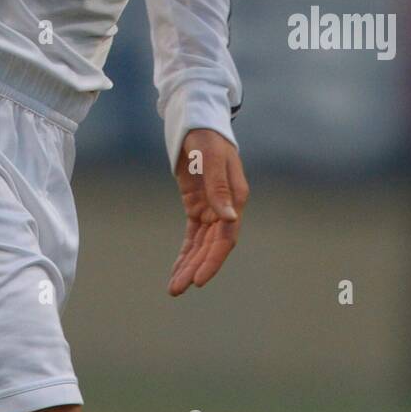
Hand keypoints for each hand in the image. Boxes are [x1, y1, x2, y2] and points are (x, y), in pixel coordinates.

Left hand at [168, 128, 248, 293]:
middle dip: (196, 268)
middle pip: (212, 246)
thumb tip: (228, 218)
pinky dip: (186, 252)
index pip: (226, 237)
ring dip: (189, 265)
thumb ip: (219, 187)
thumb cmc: (207, 137)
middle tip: (177, 288)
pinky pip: (192, 235)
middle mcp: (226, 208)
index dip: (213, 260)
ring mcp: (211, 209)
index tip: (198, 279)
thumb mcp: (211, 158)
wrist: (196, 123)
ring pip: (201, 245)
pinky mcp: (197, 206)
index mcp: (236, 198)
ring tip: (174, 287)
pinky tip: (177, 269)